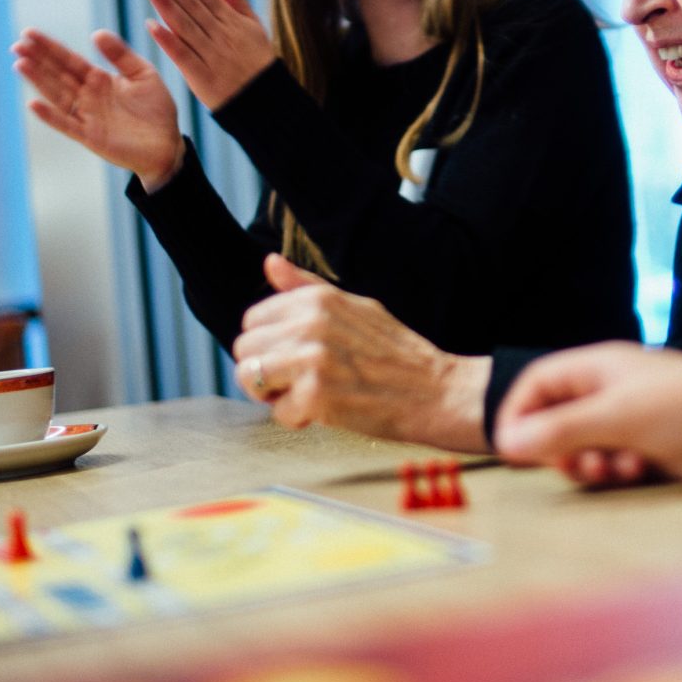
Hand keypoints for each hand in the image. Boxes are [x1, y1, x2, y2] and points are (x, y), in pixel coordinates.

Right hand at [13, 28, 184, 186]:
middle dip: (38, 60)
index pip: (69, 60)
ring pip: (57, 95)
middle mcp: (88, 96)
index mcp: (99, 78)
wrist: (168, 145)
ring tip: (20, 64)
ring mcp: (87, 116)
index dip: (50, 47)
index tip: (29, 33)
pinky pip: (67, 124)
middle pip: (58, 74)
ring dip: (38, 81)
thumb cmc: (156, 109)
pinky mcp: (90, 136)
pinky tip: (34, 104)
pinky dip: (50, 116)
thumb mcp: (143, 74)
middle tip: (17, 45)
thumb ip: (121, 55)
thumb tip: (96, 32)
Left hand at [142, 0, 276, 109]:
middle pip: (190, 3)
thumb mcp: (254, 25)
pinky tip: (151, 25)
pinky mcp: (202, 76)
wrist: (267, 101)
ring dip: (165, 4)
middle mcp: (220, 33)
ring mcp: (211, 54)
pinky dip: (168, 40)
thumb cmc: (258, 61)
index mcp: (231, 19)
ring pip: (185, 24)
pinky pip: (183, 55)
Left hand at [232, 255, 490, 451]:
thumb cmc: (396, 353)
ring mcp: (311, 358)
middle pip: (244, 350)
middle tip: (301, 381)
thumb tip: (270, 262)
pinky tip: (328, 410)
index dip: (269, 345)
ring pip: (250, 378)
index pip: (252, 320)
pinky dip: (298, 419)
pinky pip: (277, 411)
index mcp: (317, 298)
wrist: (436, 391)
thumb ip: (306, 287)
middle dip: (265, 371)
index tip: (296, 358)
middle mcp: (310, 322)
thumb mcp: (354, 306)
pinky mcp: (315, 394)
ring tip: (309, 394)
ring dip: (274, 394)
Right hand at [497, 344, 681, 486]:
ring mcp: (634, 416)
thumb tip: (507, 441)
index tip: (512, 450)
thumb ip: (560, 431)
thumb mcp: (618, 419)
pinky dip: (618, 468)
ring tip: (615, 470)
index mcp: (599, 366)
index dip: (519, 413)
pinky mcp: (653, 443)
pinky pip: (616, 458)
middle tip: (577, 468)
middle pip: (558, 417)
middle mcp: (612, 387)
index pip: (539, 382)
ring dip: (591, 462)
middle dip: (560, 447)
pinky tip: (640, 471)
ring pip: (586, 443)